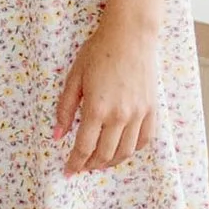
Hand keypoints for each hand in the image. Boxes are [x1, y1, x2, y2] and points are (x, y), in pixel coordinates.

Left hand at [53, 12, 157, 173]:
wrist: (130, 36)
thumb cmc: (98, 53)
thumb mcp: (74, 78)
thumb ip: (65, 109)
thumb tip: (57, 135)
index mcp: (97, 108)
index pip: (84, 147)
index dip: (75, 162)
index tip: (68, 171)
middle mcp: (120, 116)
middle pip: (105, 154)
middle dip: (91, 165)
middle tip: (82, 168)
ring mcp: (139, 114)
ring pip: (126, 151)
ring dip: (111, 162)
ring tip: (99, 163)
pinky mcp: (151, 109)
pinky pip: (144, 139)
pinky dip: (132, 150)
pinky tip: (122, 150)